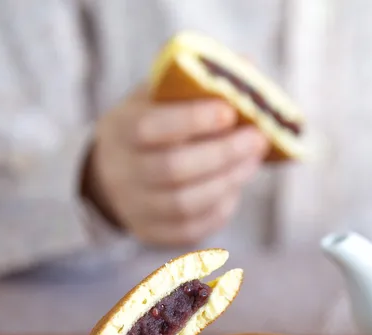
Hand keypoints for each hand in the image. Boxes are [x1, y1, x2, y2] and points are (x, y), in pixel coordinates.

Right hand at [83, 85, 268, 245]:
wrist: (113, 176)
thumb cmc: (149, 128)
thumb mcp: (159, 98)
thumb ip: (197, 82)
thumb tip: (247, 64)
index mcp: (120, 130)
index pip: (151, 127)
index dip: (193, 120)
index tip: (230, 111)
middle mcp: (124, 173)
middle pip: (174, 169)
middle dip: (223, 153)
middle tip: (258, 138)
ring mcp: (137, 208)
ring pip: (187, 203)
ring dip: (229, 180)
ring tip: (253, 159)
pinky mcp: (154, 234)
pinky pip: (194, 227)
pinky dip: (221, 206)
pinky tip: (235, 185)